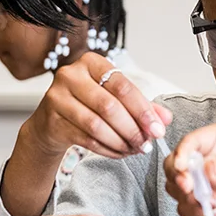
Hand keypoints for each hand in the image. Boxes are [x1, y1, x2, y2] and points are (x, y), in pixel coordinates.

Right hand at [20, 52, 171, 158]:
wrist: (50, 122)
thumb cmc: (86, 104)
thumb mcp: (114, 98)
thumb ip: (141, 105)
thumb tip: (165, 118)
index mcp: (90, 62)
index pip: (122, 86)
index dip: (143, 110)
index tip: (157, 129)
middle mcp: (71, 76)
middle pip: (109, 106)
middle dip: (132, 129)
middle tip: (146, 143)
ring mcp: (57, 98)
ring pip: (96, 125)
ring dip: (120, 141)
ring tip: (133, 149)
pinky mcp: (52, 121)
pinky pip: (86, 139)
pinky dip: (107, 149)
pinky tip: (119, 152)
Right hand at [164, 124, 215, 215]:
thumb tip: (210, 171)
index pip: (192, 141)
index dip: (182, 153)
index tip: (183, 167)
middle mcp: (212, 160)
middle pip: (176, 164)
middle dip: (179, 176)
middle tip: (190, 187)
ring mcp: (210, 185)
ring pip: (178, 188)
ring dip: (188, 197)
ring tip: (213, 202)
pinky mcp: (212, 207)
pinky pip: (188, 209)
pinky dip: (195, 212)